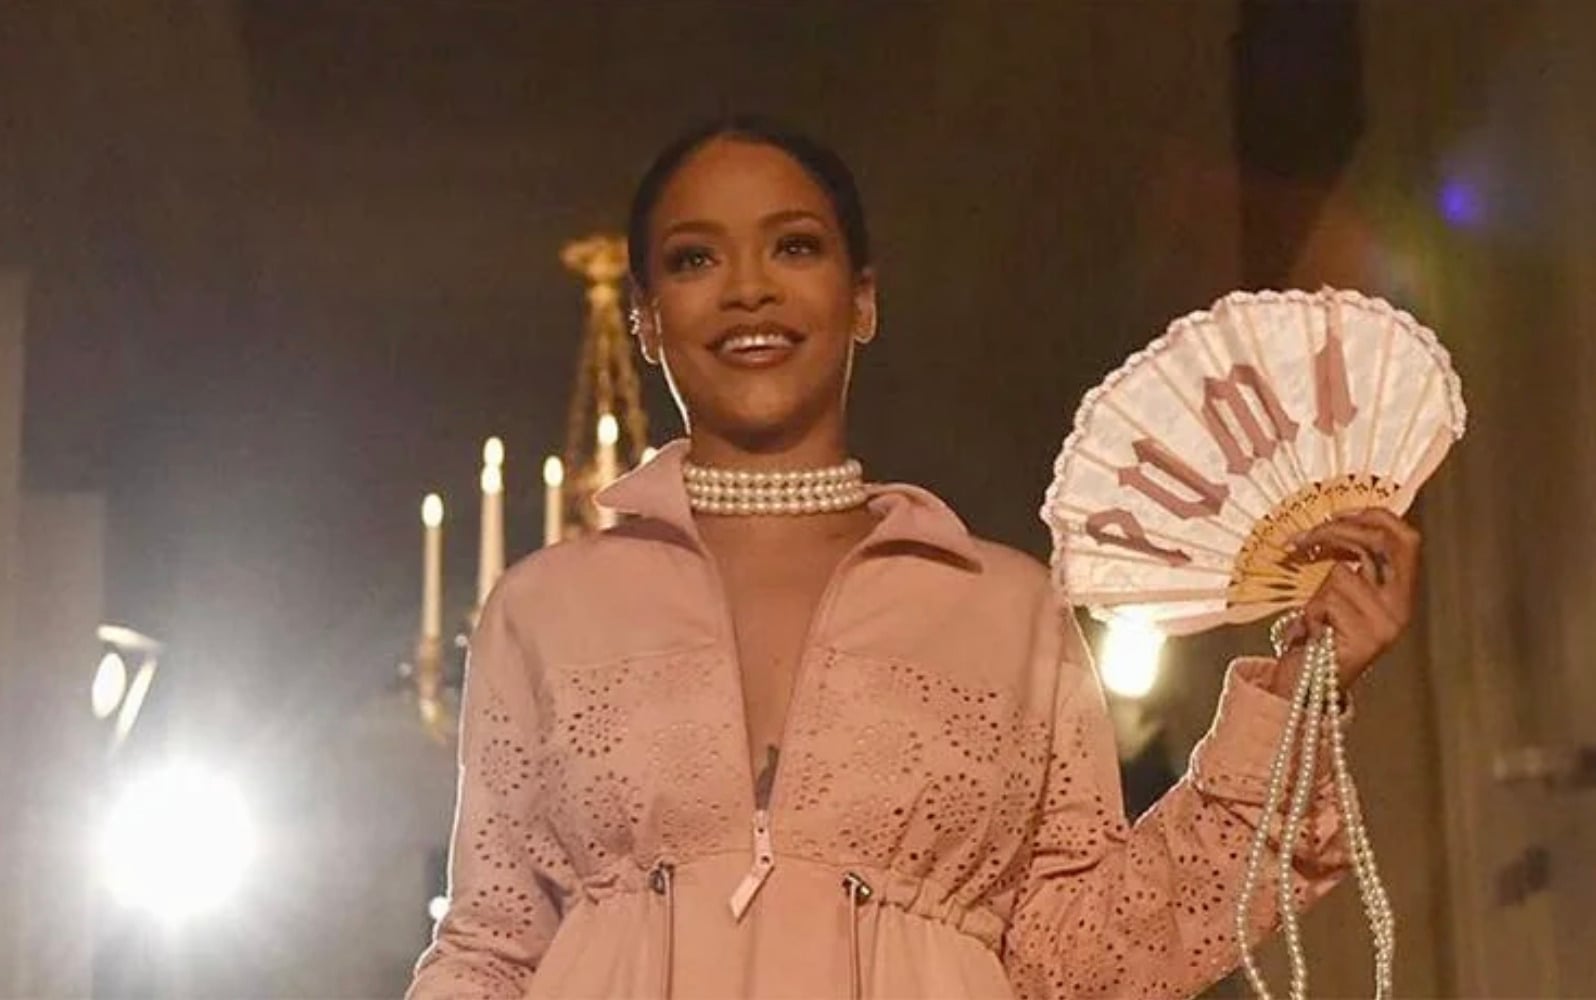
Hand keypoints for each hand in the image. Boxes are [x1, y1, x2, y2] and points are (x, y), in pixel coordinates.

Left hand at [1271, 508, 1422, 692]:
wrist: (1309, 685)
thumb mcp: (1339, 591)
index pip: (1406, 539)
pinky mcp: (1367, 637)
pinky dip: (1310, 611)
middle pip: (1382, 544)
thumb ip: (1350, 562)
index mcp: (1400, 592)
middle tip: (1303, 536)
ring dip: (1315, 591)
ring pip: (1342, 573)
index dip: (1376, 516)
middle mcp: (1401, 607)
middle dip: (1338, 532)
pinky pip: (1328, 600)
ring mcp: (1387, 623)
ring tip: (1315, 617)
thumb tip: (1337, 518)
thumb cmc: (1320, 634)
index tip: (1339, 511)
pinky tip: (1314, 633)